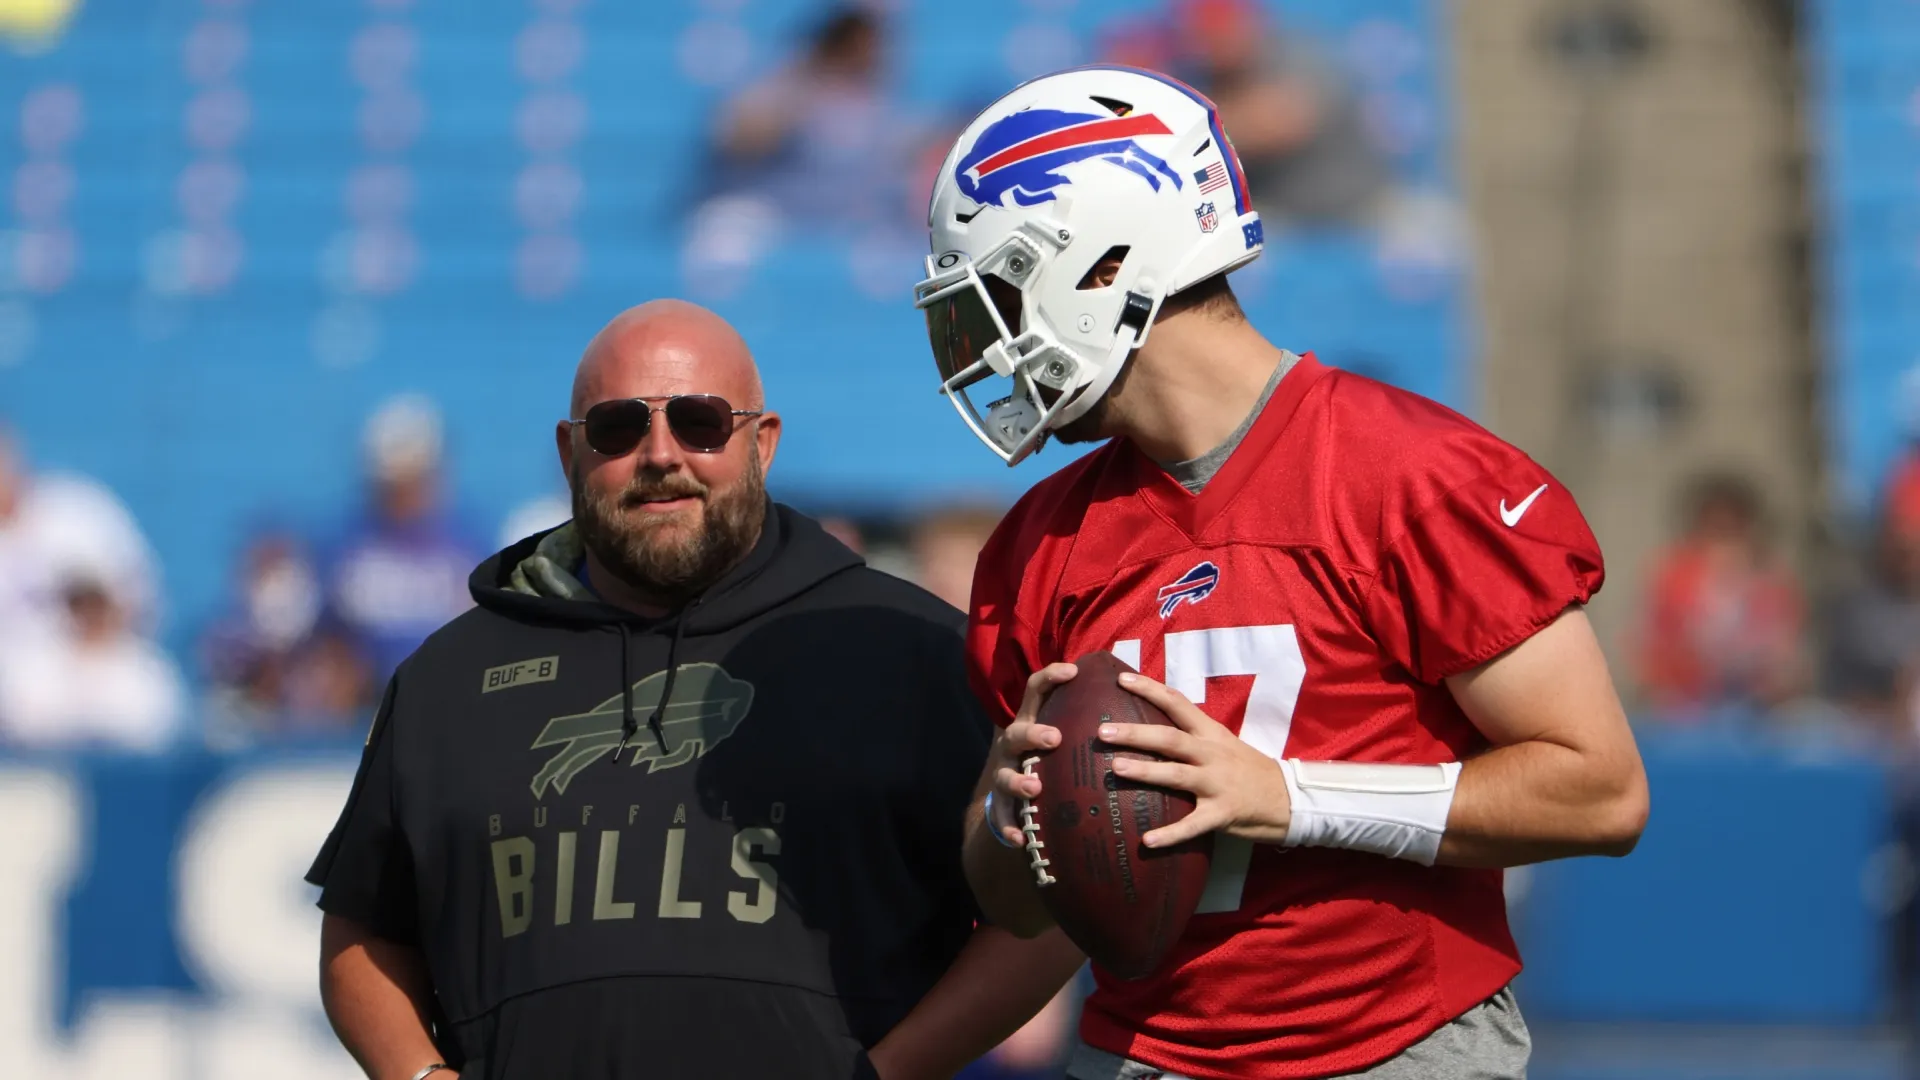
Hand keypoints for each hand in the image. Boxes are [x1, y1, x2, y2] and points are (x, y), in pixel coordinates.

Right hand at [983, 662, 1077, 846]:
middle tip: (1054, 738)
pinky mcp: (1001, 802)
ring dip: (1018, 780)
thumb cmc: (1053, 755)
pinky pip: (1001, 815)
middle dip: (1034, 733)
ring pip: (1003, 774)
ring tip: (1034, 789)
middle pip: (1016, 732)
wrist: (1014, 793)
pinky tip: (1020, 840)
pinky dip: (1009, 826)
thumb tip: (1133, 692)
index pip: (1036, 690)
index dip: (1051, 677)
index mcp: (1032, 720)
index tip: (1073, 670)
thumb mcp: (1064, 730)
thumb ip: (1086, 716)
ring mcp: (1004, 772)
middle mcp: (1014, 743)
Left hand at [1101, 671, 1292, 848]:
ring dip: (1145, 771)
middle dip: (1135, 734)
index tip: (1121, 680)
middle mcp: (1212, 754)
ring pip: (1177, 774)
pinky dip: (1169, 834)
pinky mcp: (1222, 813)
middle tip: (1103, 732)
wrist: (1289, 799)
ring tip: (1116, 768)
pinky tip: (1147, 840)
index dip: (1150, 689)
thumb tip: (1150, 728)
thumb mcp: (1223, 744)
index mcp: (1211, 733)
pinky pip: (1192, 825)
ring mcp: (1217, 784)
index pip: (1178, 703)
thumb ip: (1192, 736)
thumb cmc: (1249, 770)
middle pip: (1170, 739)